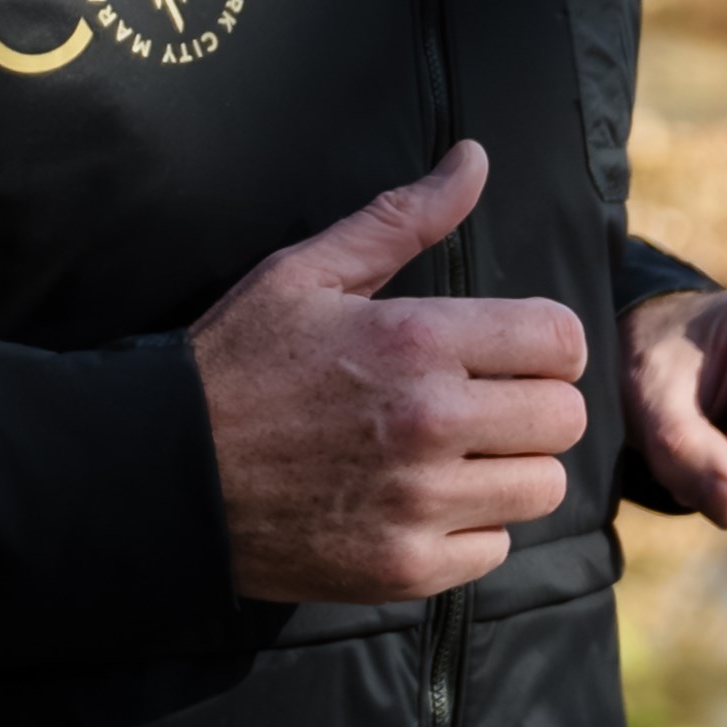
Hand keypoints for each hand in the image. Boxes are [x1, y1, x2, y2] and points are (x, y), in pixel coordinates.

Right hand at [187, 140, 587, 602]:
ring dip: (509, 471)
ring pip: (542, 487)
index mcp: (416, 339)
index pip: (559, 339)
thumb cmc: (235, 364)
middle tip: (481, 407)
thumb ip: (403, 218)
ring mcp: (418, 503)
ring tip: (455, 458)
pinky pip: (496, 549)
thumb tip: (477, 158)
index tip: (510, 355)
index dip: (544, 343)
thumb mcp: (307, 273)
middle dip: (532, 406)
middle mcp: (429, 422)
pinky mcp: (404, 568)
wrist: (162, 473)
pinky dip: (470, 530)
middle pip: (564, 417)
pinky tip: (420, 505)